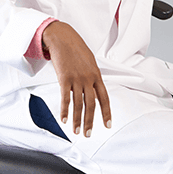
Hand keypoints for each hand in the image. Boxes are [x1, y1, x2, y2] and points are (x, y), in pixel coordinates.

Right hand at [42, 21, 111, 137]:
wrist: (63, 38)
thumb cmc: (76, 49)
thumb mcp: (90, 62)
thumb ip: (92, 77)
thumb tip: (94, 90)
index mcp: (97, 75)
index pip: (104, 98)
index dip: (106, 112)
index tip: (108, 125)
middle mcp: (88, 78)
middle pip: (91, 104)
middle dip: (90, 121)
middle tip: (88, 135)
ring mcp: (77, 79)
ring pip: (78, 104)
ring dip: (77, 120)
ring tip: (77, 131)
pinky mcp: (64, 78)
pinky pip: (65, 98)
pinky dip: (64, 110)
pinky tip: (63, 120)